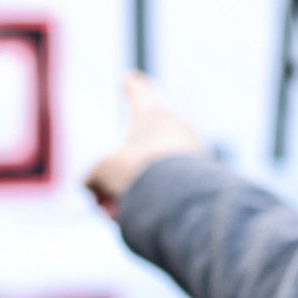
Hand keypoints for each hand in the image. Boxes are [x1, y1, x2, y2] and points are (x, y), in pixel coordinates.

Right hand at [84, 73, 207, 218]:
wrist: (179, 203)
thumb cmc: (138, 176)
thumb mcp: (101, 173)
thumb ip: (93, 177)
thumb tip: (93, 186)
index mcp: (153, 114)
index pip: (140, 91)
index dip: (131, 86)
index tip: (128, 78)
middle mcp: (178, 127)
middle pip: (144, 140)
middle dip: (121, 166)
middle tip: (103, 191)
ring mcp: (194, 152)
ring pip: (155, 169)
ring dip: (134, 189)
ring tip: (115, 212)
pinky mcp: (204, 179)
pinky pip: (172, 187)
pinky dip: (152, 201)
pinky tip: (135, 219)